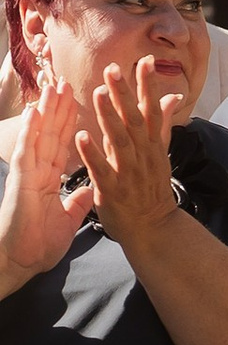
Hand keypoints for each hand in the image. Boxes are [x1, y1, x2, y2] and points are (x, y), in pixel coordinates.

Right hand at [0, 74, 94, 286]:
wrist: (21, 262)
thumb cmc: (38, 244)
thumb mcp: (67, 219)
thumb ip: (78, 201)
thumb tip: (91, 188)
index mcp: (48, 179)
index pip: (61, 144)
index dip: (69, 123)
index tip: (78, 102)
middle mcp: (37, 171)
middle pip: (50, 134)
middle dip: (59, 109)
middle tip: (66, 83)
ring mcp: (27, 174)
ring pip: (37, 136)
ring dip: (45, 111)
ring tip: (53, 87)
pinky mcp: (20, 180)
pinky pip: (25, 151)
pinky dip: (30, 131)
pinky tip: (34, 112)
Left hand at [74, 60, 183, 261]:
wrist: (153, 227)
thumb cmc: (152, 189)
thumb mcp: (161, 154)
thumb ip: (163, 124)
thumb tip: (171, 97)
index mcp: (153, 146)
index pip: (152, 110)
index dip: (148, 86)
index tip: (145, 61)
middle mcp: (143, 155)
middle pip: (135, 119)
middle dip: (124, 93)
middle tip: (113, 68)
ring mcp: (129, 172)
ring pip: (119, 140)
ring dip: (109, 116)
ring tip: (99, 93)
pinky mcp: (113, 189)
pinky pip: (102, 168)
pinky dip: (92, 153)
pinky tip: (82, 136)